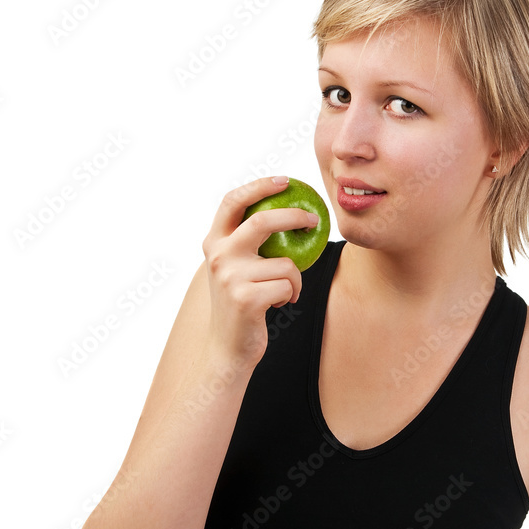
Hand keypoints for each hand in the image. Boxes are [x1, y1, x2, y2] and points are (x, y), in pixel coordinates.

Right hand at [201, 176, 315, 367]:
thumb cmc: (242, 303)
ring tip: (284, 292)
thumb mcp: (237, 268)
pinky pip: (288, 286)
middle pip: (263, 221)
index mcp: (214, 243)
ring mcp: (230, 277)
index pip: (233, 202)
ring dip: (295, 279)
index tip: (285, 181)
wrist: (228, 348)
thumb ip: (248, 243)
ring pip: (286, 263)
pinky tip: (277, 305)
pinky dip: (292, 295)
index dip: (259, 186)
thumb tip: (287, 211)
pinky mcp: (246, 299)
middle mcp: (218, 256)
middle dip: (294, 216)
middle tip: (314, 220)